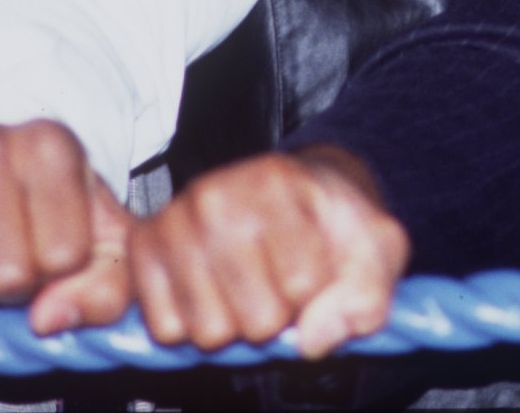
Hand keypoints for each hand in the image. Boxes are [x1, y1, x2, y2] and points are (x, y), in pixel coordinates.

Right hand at [0, 119, 130, 330]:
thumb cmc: (50, 210)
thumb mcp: (101, 242)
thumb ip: (106, 287)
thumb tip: (47, 321)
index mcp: (49, 145)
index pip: (64, 255)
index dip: (60, 272)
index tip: (54, 251)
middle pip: (7, 274)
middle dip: (14, 288)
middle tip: (12, 263)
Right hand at [106, 145, 407, 357]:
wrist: (292, 196)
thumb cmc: (332, 224)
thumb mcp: (376, 247)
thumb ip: (367, 292)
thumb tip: (314, 338)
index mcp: (277, 181)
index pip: (304, 285)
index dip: (320, 294)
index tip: (318, 267)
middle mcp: (216, 195)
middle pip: (257, 319)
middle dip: (280, 316)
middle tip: (281, 282)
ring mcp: (173, 221)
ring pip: (210, 331)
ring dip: (236, 325)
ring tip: (248, 286)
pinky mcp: (142, 250)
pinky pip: (167, 330)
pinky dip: (193, 325)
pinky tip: (212, 292)